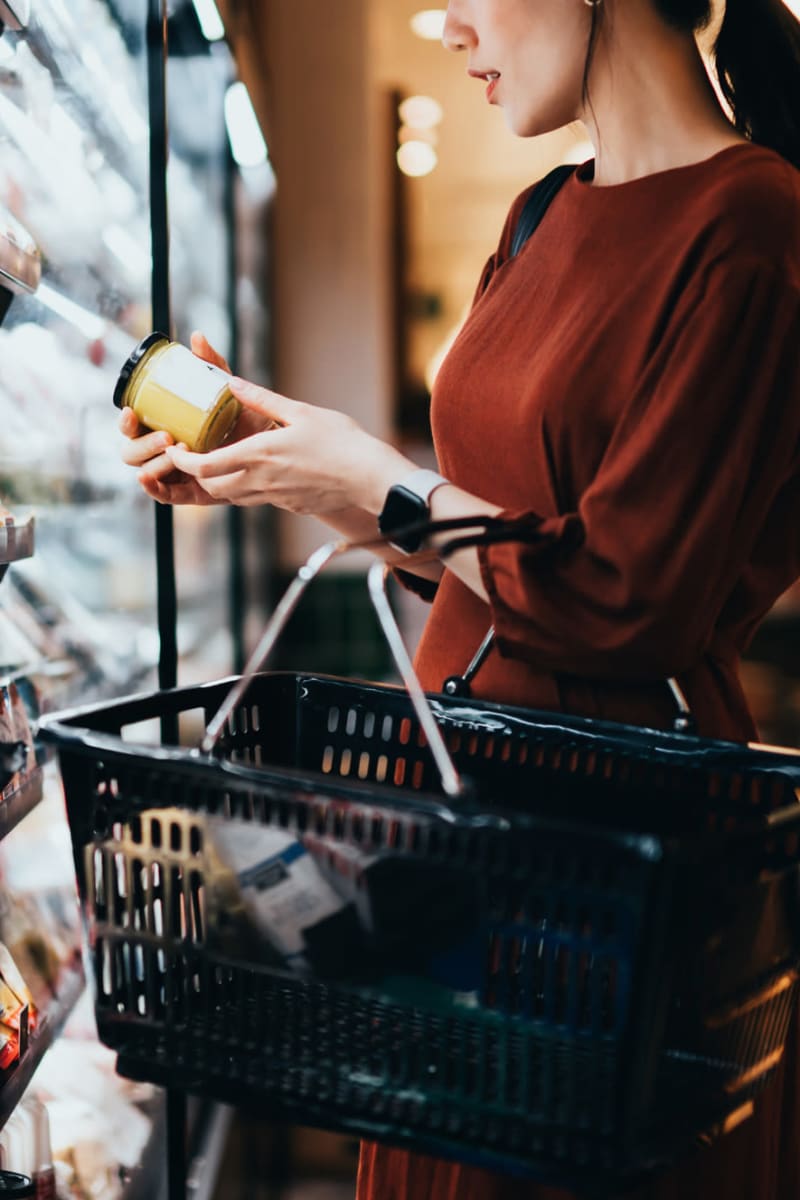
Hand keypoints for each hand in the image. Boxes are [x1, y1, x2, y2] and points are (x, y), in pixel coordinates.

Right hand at [120, 332, 271, 504]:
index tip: (131, 410)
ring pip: (147, 471)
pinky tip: (148, 479)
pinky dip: (154, 489)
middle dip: (142, 444)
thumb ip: (212, 366)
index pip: (134, 425)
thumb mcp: (228, 392)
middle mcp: (165, 450)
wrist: (274, 448)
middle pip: (132, 451)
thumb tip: (197, 338)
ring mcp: (176, 473)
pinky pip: (166, 495)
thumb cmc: (246, 419)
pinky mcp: (191, 492)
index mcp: (165, 425)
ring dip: (155, 462)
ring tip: (177, 452)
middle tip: (167, 436)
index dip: (126, 421)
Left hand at [165, 376, 413, 513]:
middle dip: (196, 475)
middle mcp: (261, 481)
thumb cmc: (341, 442)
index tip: (174, 450)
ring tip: (221, 462)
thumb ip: (262, 399)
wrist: (369, 478)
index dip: (181, 462)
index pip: (204, 467)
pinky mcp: (289, 505)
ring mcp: (274, 497)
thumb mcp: (299, 412)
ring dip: (220, 483)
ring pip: (233, 497)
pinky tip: (258, 472)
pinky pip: (257, 500)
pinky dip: (246, 488)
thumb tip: (232, 382)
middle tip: (193, 456)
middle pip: (212, 487)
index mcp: (258, 455)